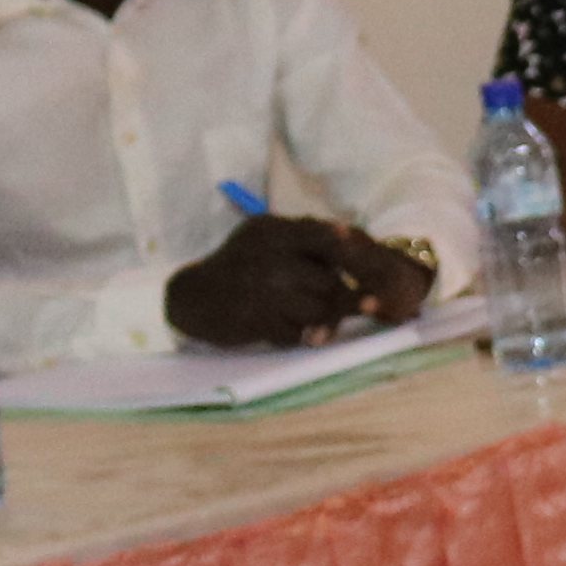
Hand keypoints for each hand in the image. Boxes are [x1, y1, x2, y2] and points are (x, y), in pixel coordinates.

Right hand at [163, 216, 416, 347]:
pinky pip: (296, 332)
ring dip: (326, 320)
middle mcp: (268, 255)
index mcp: (273, 231)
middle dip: (347, 298)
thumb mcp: (265, 240)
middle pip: (329, 281)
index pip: (324, 236)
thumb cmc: (239, 267)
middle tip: (368, 305)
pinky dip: (298, 334)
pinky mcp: (254, 317)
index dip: (354, 250)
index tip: (373, 263)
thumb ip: (304, 240)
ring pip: (318, 308)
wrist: (192, 297)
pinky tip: (284, 328)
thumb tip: (354, 240)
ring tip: (319, 323)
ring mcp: (261, 287)